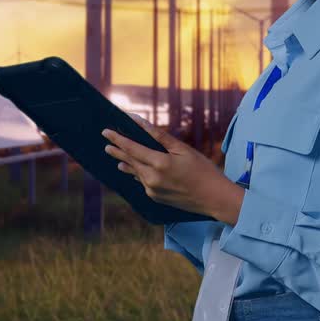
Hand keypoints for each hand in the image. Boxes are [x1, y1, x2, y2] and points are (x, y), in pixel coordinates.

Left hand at [102, 113, 242, 223]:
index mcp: (159, 163)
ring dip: (126, 163)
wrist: (213, 198)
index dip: (118, 139)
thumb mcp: (183, 149)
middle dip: (117, 151)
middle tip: (106, 143)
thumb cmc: (202, 169)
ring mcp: (153, 190)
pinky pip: (142, 182)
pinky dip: (137, 173)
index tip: (106, 131)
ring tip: (116, 157)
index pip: (132, 148)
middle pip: (129, 161)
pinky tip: (134, 170)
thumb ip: (160, 137)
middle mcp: (152, 178)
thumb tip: (141, 123)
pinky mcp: (156, 198)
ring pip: (135, 172)